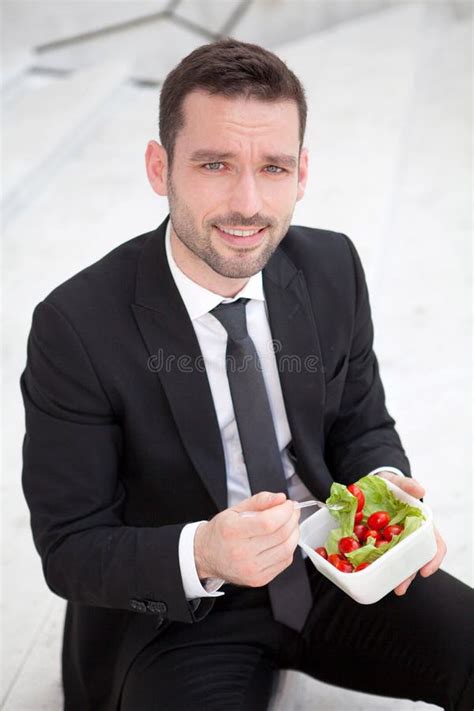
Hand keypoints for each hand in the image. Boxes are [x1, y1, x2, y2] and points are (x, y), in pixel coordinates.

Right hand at [194, 491, 300, 586]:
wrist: (207, 555)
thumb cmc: (221, 531)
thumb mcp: (235, 509)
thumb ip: (259, 500)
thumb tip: (280, 498)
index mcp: (232, 531)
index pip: (267, 522)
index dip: (284, 511)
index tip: (288, 504)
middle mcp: (241, 553)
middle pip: (280, 535)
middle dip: (292, 519)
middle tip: (292, 511)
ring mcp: (251, 569)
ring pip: (286, 549)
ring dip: (294, 533)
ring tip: (290, 523)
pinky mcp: (259, 579)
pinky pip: (284, 561)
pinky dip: (289, 547)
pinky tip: (283, 539)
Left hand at [375, 471, 446, 594]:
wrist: (373, 486)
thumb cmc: (392, 487)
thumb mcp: (399, 483)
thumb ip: (409, 484)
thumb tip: (420, 490)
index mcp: (421, 526)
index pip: (435, 545)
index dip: (433, 559)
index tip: (426, 571)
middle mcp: (409, 538)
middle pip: (415, 561)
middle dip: (408, 575)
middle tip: (400, 587)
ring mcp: (393, 542)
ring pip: (397, 563)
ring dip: (393, 576)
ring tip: (386, 586)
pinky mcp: (377, 542)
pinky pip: (377, 556)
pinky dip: (374, 564)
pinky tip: (367, 571)